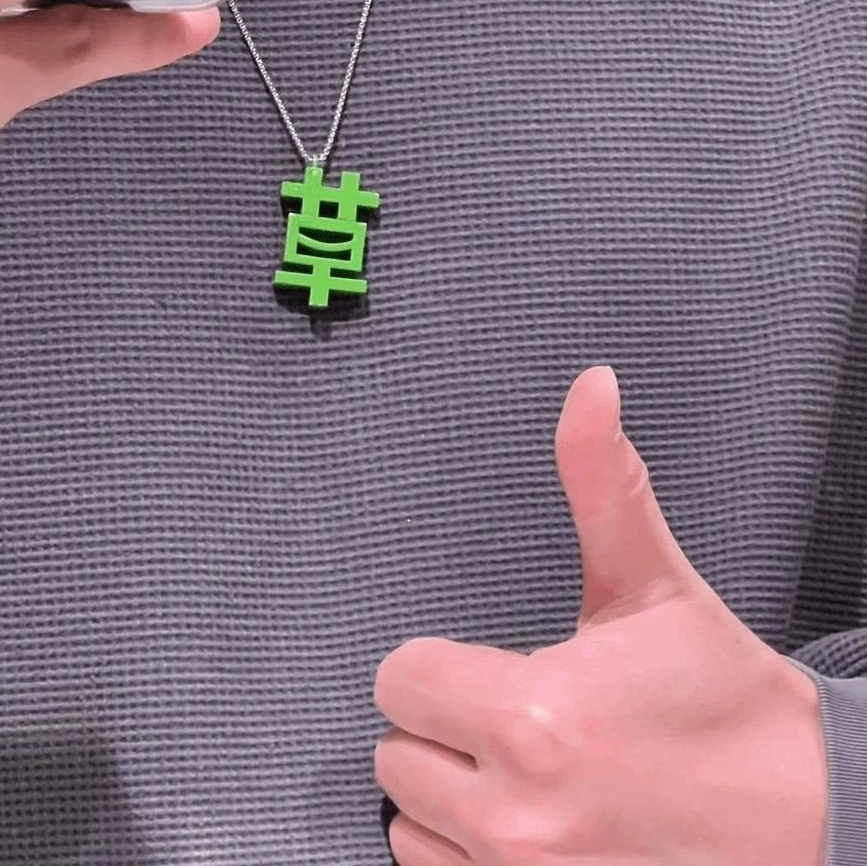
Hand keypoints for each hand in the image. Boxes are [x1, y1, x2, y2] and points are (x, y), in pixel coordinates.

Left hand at [374, 366, 827, 865]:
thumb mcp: (654, 584)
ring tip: (524, 766)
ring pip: (409, 818)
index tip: (484, 664)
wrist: (809, 818)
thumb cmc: (722, 700)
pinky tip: (526, 815)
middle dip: (441, 722)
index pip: (397, 678)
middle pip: (395, 748)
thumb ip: (602, 481)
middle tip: (512, 712)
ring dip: (449, 788)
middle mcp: (516, 813)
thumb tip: (592, 385)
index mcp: (532, 715)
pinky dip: (463, 850)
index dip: (436, 662)